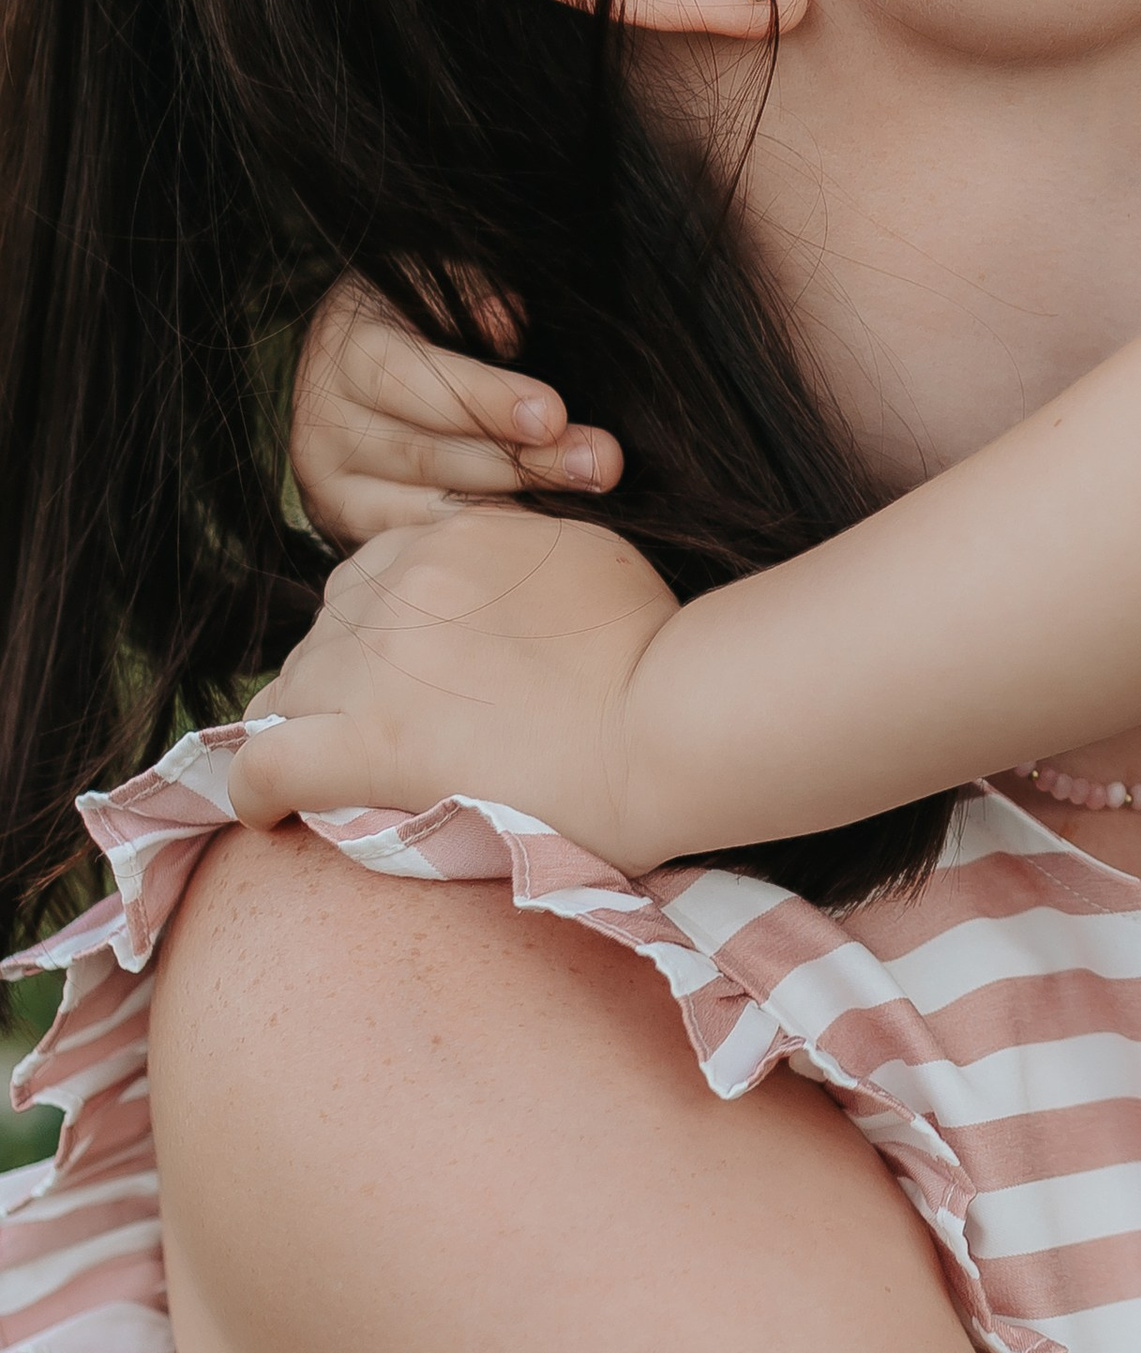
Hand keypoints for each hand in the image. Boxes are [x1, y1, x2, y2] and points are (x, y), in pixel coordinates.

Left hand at [232, 505, 681, 866]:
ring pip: (286, 694)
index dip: (381, 633)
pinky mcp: (368, 744)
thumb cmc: (657, 651)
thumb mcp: (587, 559)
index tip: (406, 681)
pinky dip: (258, 792)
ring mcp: (377, 661)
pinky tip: (274, 815)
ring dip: (308, 732)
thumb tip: (489, 592)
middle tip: (389, 736)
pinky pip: (264, 764)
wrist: (671, 721)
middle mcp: (401, 584)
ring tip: (339, 781)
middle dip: (343, 681)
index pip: (371, 577)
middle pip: (325, 633)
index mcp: (453, 537)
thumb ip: (515, 563)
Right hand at [291, 278, 624, 550]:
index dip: (483, 399)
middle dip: (522, 464)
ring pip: (427, 513)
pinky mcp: (354, 537)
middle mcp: (323, 429)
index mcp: (345, 351)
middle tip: (601, 464)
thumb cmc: (423, 315)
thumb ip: (473, 292)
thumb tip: (503, 324)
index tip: (554, 414)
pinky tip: (544, 539)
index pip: (408, 379)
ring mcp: (333, 493)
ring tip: (588, 502)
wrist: (362, 372)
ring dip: (516, 512)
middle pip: (426, 456)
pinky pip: (422, 549)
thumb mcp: (439, 281)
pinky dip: (484, 545)